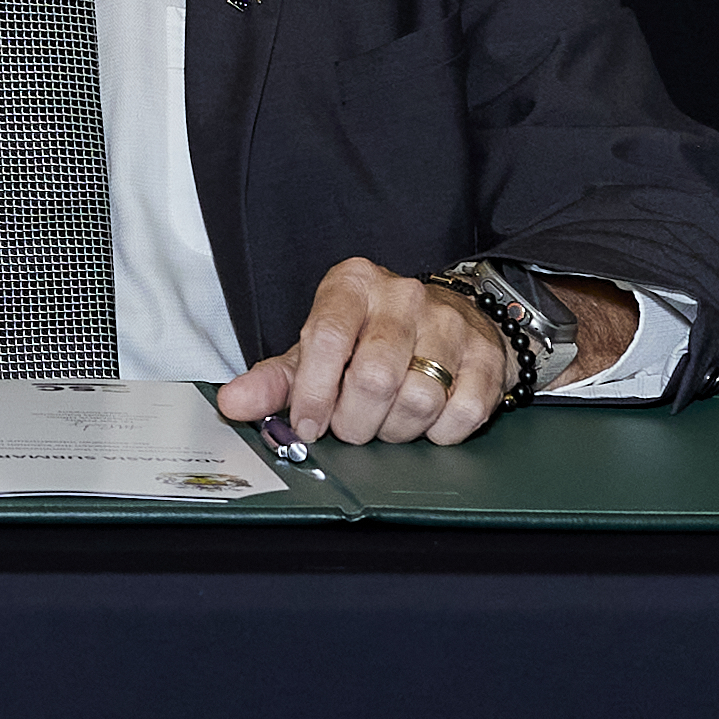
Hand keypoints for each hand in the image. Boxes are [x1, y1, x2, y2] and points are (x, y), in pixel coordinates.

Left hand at [220, 258, 640, 446]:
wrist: (446, 320)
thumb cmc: (368, 340)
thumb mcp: (317, 350)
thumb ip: (274, 380)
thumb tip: (232, 404)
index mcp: (352, 285)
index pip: (327, 338)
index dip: (314, 393)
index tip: (309, 424)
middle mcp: (404, 295)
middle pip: (376, 377)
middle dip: (355, 422)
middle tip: (351, 428)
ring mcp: (450, 323)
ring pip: (419, 399)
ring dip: (395, 431)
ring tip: (387, 422)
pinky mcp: (486, 356)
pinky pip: (461, 413)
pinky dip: (439, 433)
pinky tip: (426, 422)